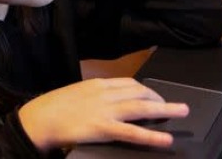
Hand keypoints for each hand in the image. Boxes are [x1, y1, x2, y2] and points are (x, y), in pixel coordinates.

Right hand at [18, 78, 188, 150]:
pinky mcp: (103, 128)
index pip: (128, 83)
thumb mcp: (75, 94)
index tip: (154, 96)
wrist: (39, 118)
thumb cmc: (53, 108)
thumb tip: (108, 101)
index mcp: (97, 84)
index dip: (146, 89)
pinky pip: (133, 132)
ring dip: (165, 109)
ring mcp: (105, 110)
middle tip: (174, 106)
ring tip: (182, 111)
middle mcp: (104, 93)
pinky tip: (165, 139)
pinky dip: (151, 135)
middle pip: (139, 91)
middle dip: (160, 97)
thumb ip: (93, 96)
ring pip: (141, 107)